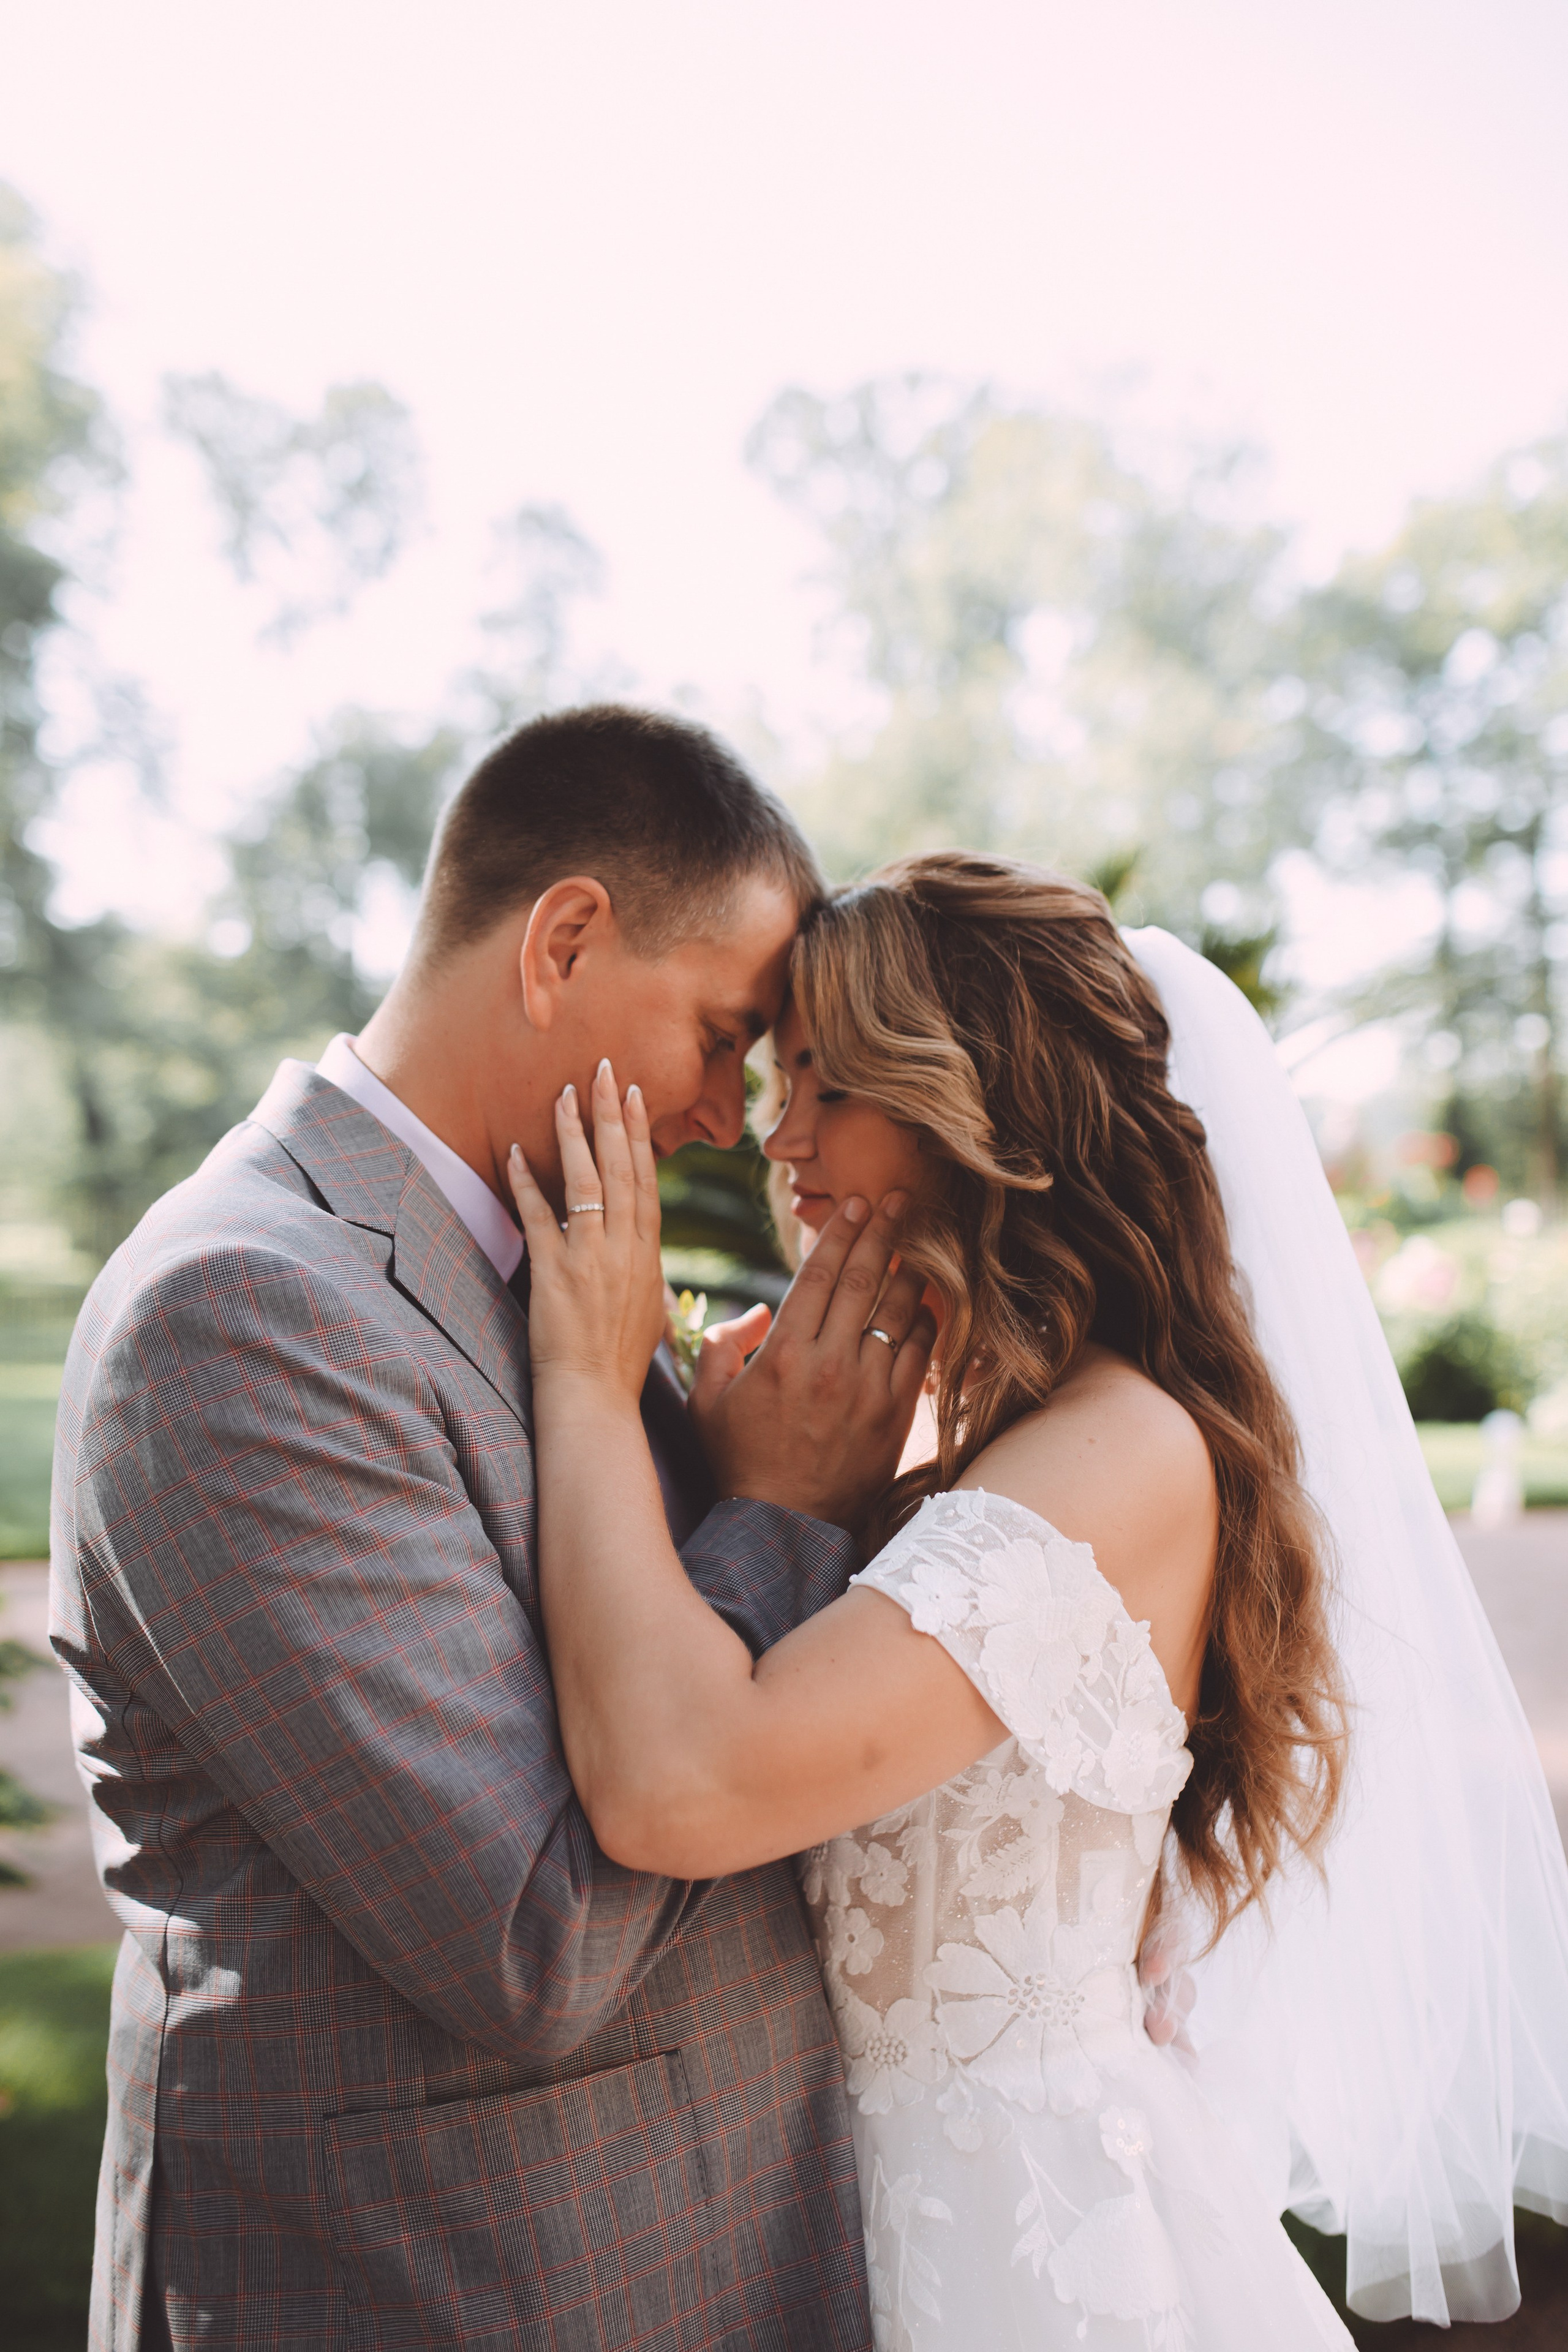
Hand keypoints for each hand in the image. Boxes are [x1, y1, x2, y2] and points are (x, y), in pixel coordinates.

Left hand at [507, 1059, 666, 1406]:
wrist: (596, 1398)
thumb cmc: (620, 1362)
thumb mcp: (648, 1309)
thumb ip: (644, 1269)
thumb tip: (642, 1248)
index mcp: (648, 1254)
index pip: (648, 1180)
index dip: (641, 1135)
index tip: (635, 1096)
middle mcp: (624, 1249)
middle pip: (622, 1167)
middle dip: (613, 1114)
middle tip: (604, 1070)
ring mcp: (590, 1258)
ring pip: (585, 1182)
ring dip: (573, 1134)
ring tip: (565, 1093)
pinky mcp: (554, 1272)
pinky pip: (538, 1217)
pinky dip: (525, 1183)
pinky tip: (513, 1151)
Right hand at [691, 1192, 936, 1530]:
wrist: (783, 1525)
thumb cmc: (738, 1460)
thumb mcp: (706, 1401)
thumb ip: (720, 1345)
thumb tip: (757, 1312)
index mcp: (782, 1353)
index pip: (818, 1276)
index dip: (840, 1234)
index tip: (856, 1204)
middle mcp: (829, 1364)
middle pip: (862, 1282)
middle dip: (883, 1233)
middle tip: (899, 1198)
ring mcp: (867, 1389)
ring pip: (897, 1313)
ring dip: (909, 1271)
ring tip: (919, 1241)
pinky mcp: (894, 1415)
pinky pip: (919, 1355)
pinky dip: (926, 1323)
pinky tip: (928, 1303)